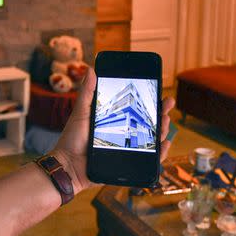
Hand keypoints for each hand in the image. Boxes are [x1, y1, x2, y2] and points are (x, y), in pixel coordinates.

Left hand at [49, 68, 175, 194]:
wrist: (68, 166)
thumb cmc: (72, 139)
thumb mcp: (80, 113)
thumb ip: (87, 93)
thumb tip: (91, 69)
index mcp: (113, 120)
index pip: (135, 109)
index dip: (148, 101)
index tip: (158, 91)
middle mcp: (122, 134)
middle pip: (147, 122)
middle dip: (161, 113)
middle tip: (167, 103)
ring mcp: (127, 149)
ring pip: (151, 139)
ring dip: (162, 130)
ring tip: (165, 121)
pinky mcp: (128, 164)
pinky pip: (148, 160)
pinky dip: (160, 153)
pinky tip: (165, 145)